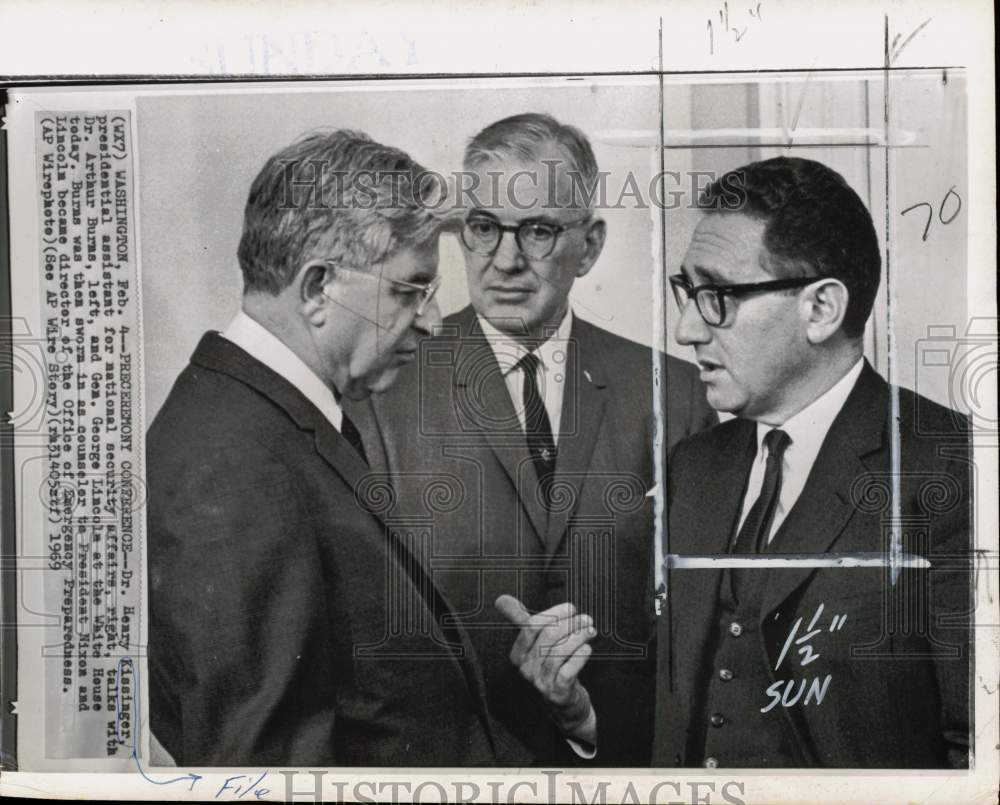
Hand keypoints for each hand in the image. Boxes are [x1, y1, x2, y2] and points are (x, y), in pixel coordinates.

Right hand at [495, 595, 596, 745]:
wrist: (564, 704)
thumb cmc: (551, 668)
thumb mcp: (534, 644)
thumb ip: (520, 620)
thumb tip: (501, 599)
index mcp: (518, 654)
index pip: (532, 625)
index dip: (554, 613)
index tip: (570, 609)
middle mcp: (526, 669)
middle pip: (548, 636)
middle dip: (570, 623)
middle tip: (586, 619)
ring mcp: (540, 683)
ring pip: (559, 652)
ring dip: (579, 637)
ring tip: (590, 631)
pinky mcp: (557, 694)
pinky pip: (568, 671)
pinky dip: (579, 656)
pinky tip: (587, 648)